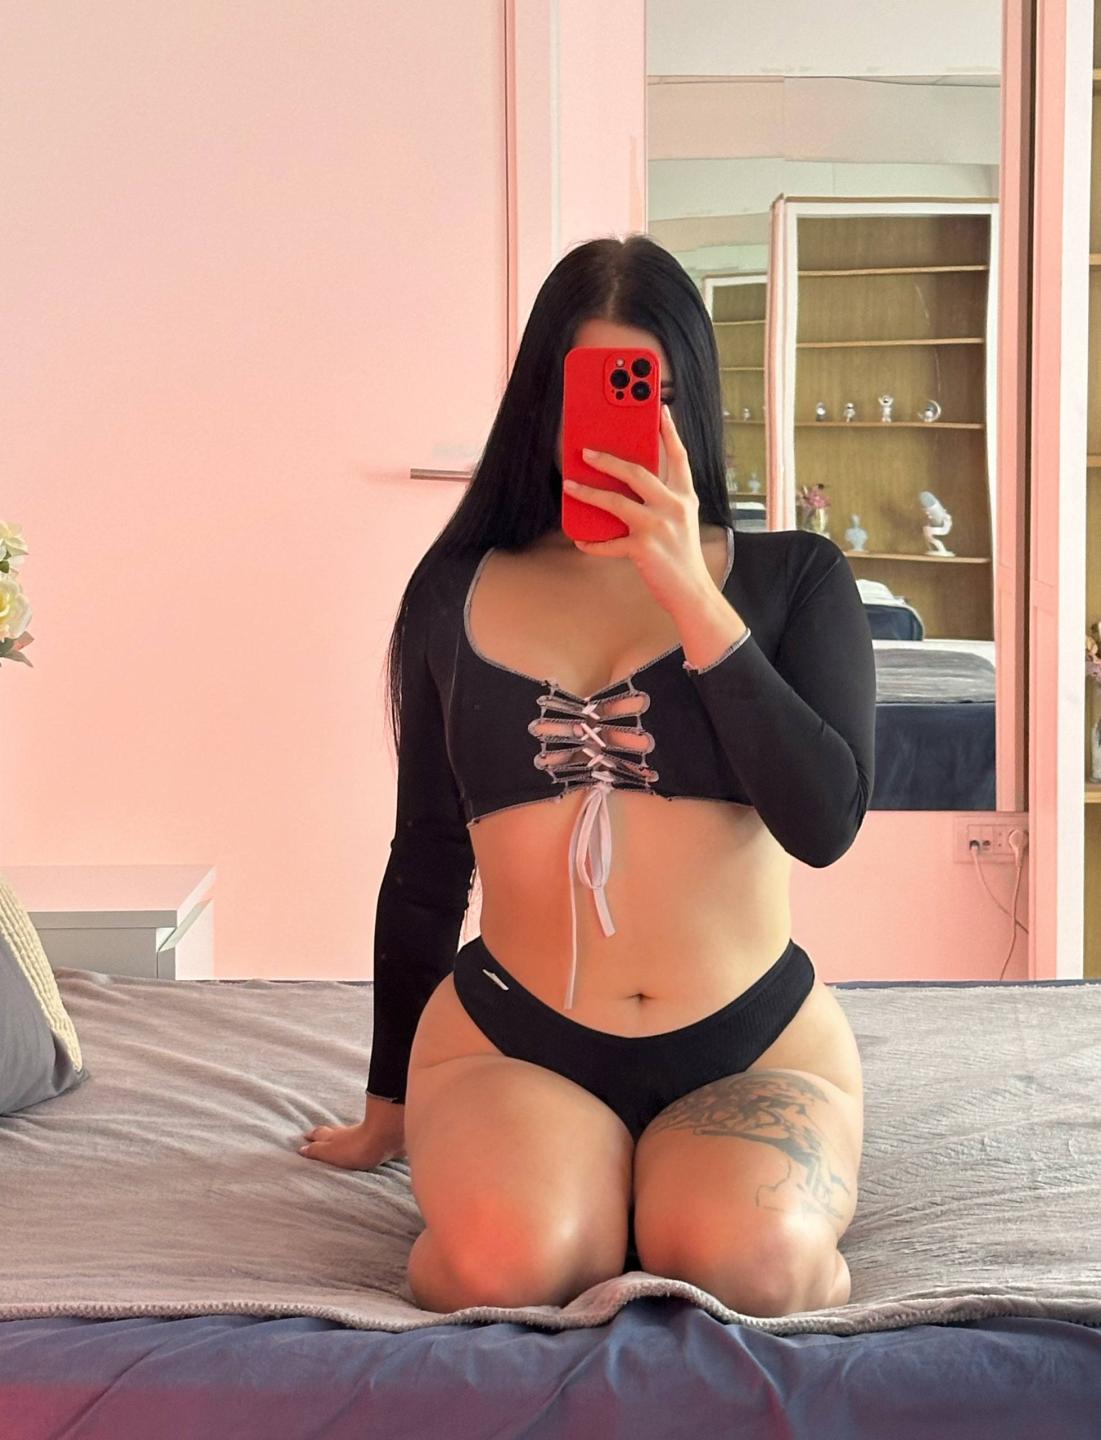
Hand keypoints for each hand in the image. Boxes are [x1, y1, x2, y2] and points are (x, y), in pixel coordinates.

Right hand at [299, 1115, 406, 1170]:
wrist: (386, 1138)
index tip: (305, 1136)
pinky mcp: (378, 1139)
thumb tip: (301, 1149)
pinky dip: (361, 1139)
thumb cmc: (356, 1148)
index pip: (320, 1135)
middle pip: (333, 1132)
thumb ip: (317, 1151)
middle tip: (318, 1133)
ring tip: (338, 1139)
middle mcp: (347, 1133)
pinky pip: (366, 1138)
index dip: (313, 1136)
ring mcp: (363, 1133)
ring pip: (348, 1133)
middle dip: (325, 1133)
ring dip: (342, 1136)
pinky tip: (364, 1141)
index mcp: (334, 1137)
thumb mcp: (330, 1152)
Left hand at [563, 403, 711, 615]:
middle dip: (609, 459)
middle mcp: (673, 506)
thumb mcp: (681, 521)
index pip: (678, 457)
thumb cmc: (682, 556)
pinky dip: (593, 543)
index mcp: (684, 497)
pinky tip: (581, 541)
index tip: (659, 409)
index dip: (669, 431)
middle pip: (638, 472)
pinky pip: (610, 543)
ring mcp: (659, 526)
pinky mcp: (644, 548)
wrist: (692, 592)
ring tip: (570, 486)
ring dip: (589, 493)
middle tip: (586, 452)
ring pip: (617, 501)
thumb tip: (625, 485)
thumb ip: (662, 501)